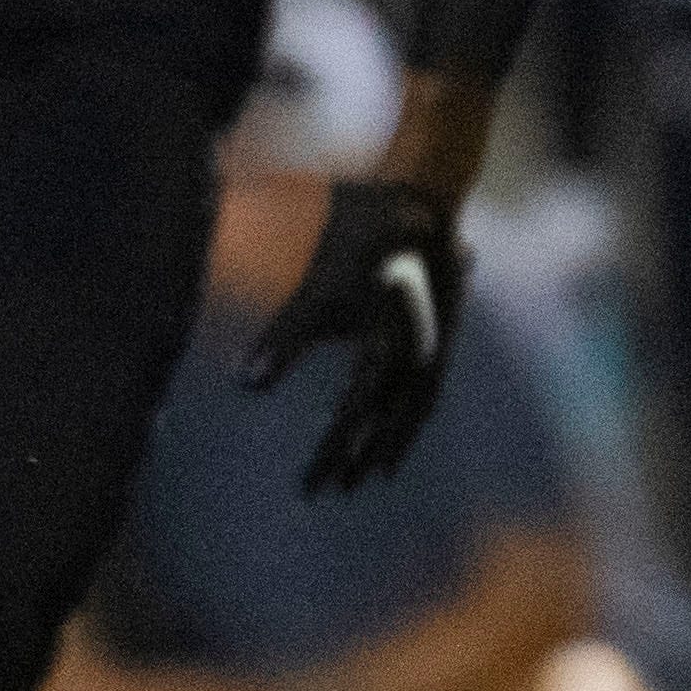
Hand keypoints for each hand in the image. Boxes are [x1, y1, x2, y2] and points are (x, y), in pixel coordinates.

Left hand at [244, 180, 471, 493]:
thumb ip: (284, 339)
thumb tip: (246, 384)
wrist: (422, 200)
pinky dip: (412, 416)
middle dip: (359, 459)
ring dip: (390, 444)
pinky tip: (400, 420)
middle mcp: (417, 361)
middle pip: (386, 426)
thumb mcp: (318, 290)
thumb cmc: (361, 238)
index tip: (311, 488)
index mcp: (385, 354)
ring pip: (413, 414)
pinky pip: (428, 390)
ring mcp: (437, 349)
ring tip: (372, 474)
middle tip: (336, 490)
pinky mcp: (444, 333)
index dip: (329, 455)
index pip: (351, 421)